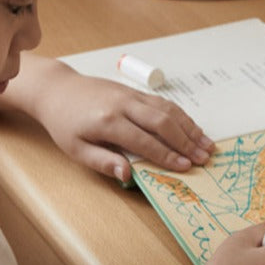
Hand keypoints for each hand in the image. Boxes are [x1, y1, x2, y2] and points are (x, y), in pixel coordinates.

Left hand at [28, 61, 214, 181]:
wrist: (57, 90)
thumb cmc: (65, 123)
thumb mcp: (75, 149)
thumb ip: (102, 162)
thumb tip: (127, 174)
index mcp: (107, 122)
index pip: (144, 141)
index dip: (167, 155)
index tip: (186, 167)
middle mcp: (123, 105)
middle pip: (162, 122)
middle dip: (186, 141)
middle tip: (204, 157)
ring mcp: (130, 95)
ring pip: (167, 110)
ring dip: (189, 127)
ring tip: (206, 144)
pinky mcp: (134, 91)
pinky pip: (162, 103)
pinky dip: (181, 115)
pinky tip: (193, 127)